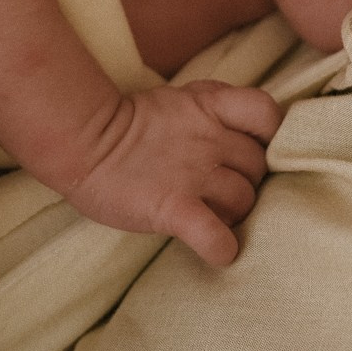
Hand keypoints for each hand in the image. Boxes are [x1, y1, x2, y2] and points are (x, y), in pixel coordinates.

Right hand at [60, 82, 282, 265]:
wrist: (81, 140)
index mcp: (211, 106)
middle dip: (249, 182)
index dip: (271, 136)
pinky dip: (221, 247)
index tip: (255, 150)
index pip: (267, 114)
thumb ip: (215, 111)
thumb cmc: (129, 125)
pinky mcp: (173, 207)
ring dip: (234, 214)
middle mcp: (209, 138)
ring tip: (213, 217)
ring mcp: (193, 173)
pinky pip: (214, 234)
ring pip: (244, 200)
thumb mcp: (180, 100)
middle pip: (259, 166)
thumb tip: (246, 137)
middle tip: (224, 192)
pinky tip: (217, 250)